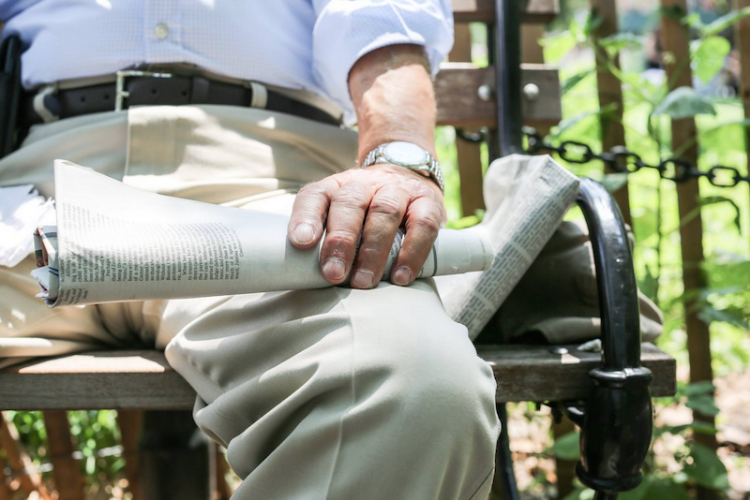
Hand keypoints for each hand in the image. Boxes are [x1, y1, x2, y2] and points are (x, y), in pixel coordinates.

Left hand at [287, 164, 445, 288]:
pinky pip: (422, 225)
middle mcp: (365, 184)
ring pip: (385, 212)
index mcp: (336, 187)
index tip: (301, 241)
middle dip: (341, 240)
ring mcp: (398, 190)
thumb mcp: (340, 215)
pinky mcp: (428, 202)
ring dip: (373, 250)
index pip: (316, 195)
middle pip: (350, 203)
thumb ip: (325, 239)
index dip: (306, 217)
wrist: (407, 175)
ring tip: (363, 282)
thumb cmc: (365, 211)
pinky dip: (411, 253)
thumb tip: (307, 276)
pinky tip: (400, 277)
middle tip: (333, 273)